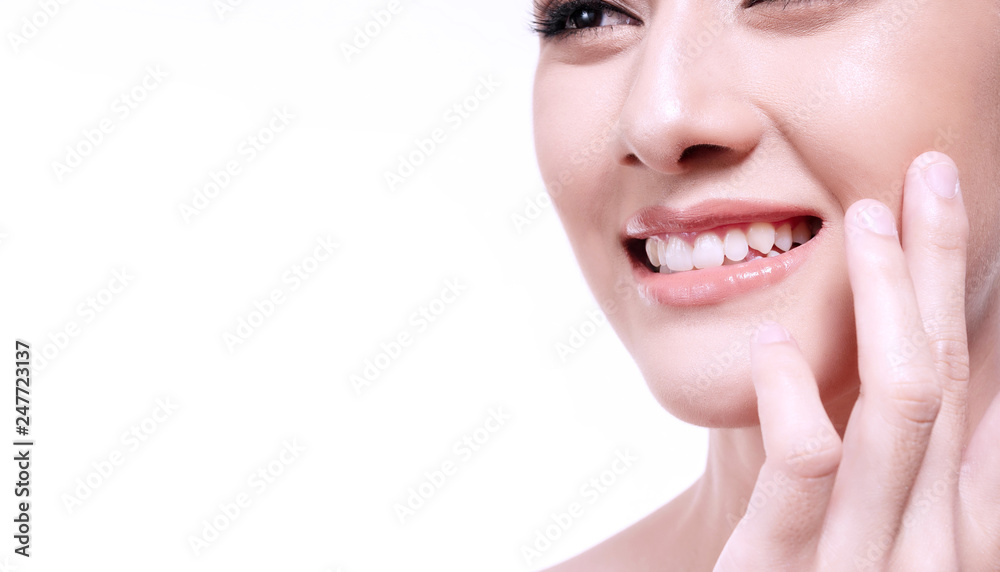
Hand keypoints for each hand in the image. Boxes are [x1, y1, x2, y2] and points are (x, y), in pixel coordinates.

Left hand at [713, 151, 999, 570]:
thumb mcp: (850, 523)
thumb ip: (889, 458)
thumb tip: (934, 368)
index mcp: (947, 524)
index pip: (975, 388)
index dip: (969, 297)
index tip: (951, 219)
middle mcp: (926, 543)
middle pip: (950, 378)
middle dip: (943, 268)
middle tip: (927, 175)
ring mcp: (860, 561)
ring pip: (903, 411)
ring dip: (890, 299)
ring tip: (864, 217)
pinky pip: (806, 476)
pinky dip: (796, 399)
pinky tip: (774, 345)